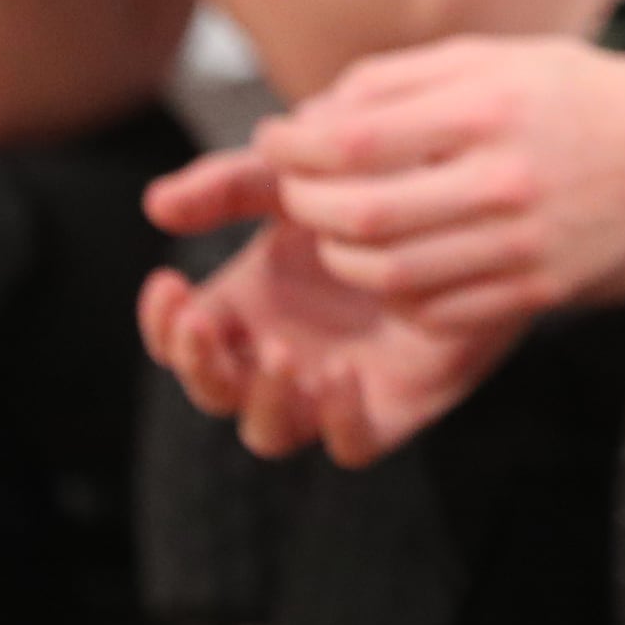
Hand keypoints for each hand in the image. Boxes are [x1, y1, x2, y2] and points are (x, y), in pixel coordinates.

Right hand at [136, 210, 527, 466]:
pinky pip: (351, 445)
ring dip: (261, 400)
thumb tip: (156, 205)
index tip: (169, 283)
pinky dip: (336, 423)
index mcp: (248, 306)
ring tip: (279, 351)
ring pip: (270, 431)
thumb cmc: (377, 188)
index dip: (162, 325)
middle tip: (204, 325)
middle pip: (214, 391)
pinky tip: (340, 375)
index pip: (180, 339)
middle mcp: (281, 352)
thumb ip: (230, 185)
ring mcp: (331, 385)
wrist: (468, 202)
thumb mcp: (296, 178)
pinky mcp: (391, 405)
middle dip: (198, 365)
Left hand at [230, 37, 624, 326]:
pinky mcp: (540, 288)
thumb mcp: (489, 58)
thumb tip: (310, 118)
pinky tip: (392, 269)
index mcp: (488, 108)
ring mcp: (524, 242)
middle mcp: (506, 177)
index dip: (296, 149)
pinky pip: (438, 312)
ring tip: (336, 233)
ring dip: (342, 257)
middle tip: (294, 194)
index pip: (355, 141)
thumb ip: (398, 80)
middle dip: (306, 206)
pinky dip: (396, 296)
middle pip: (364, 213)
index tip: (275, 144)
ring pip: (392, 274)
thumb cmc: (568, 94)